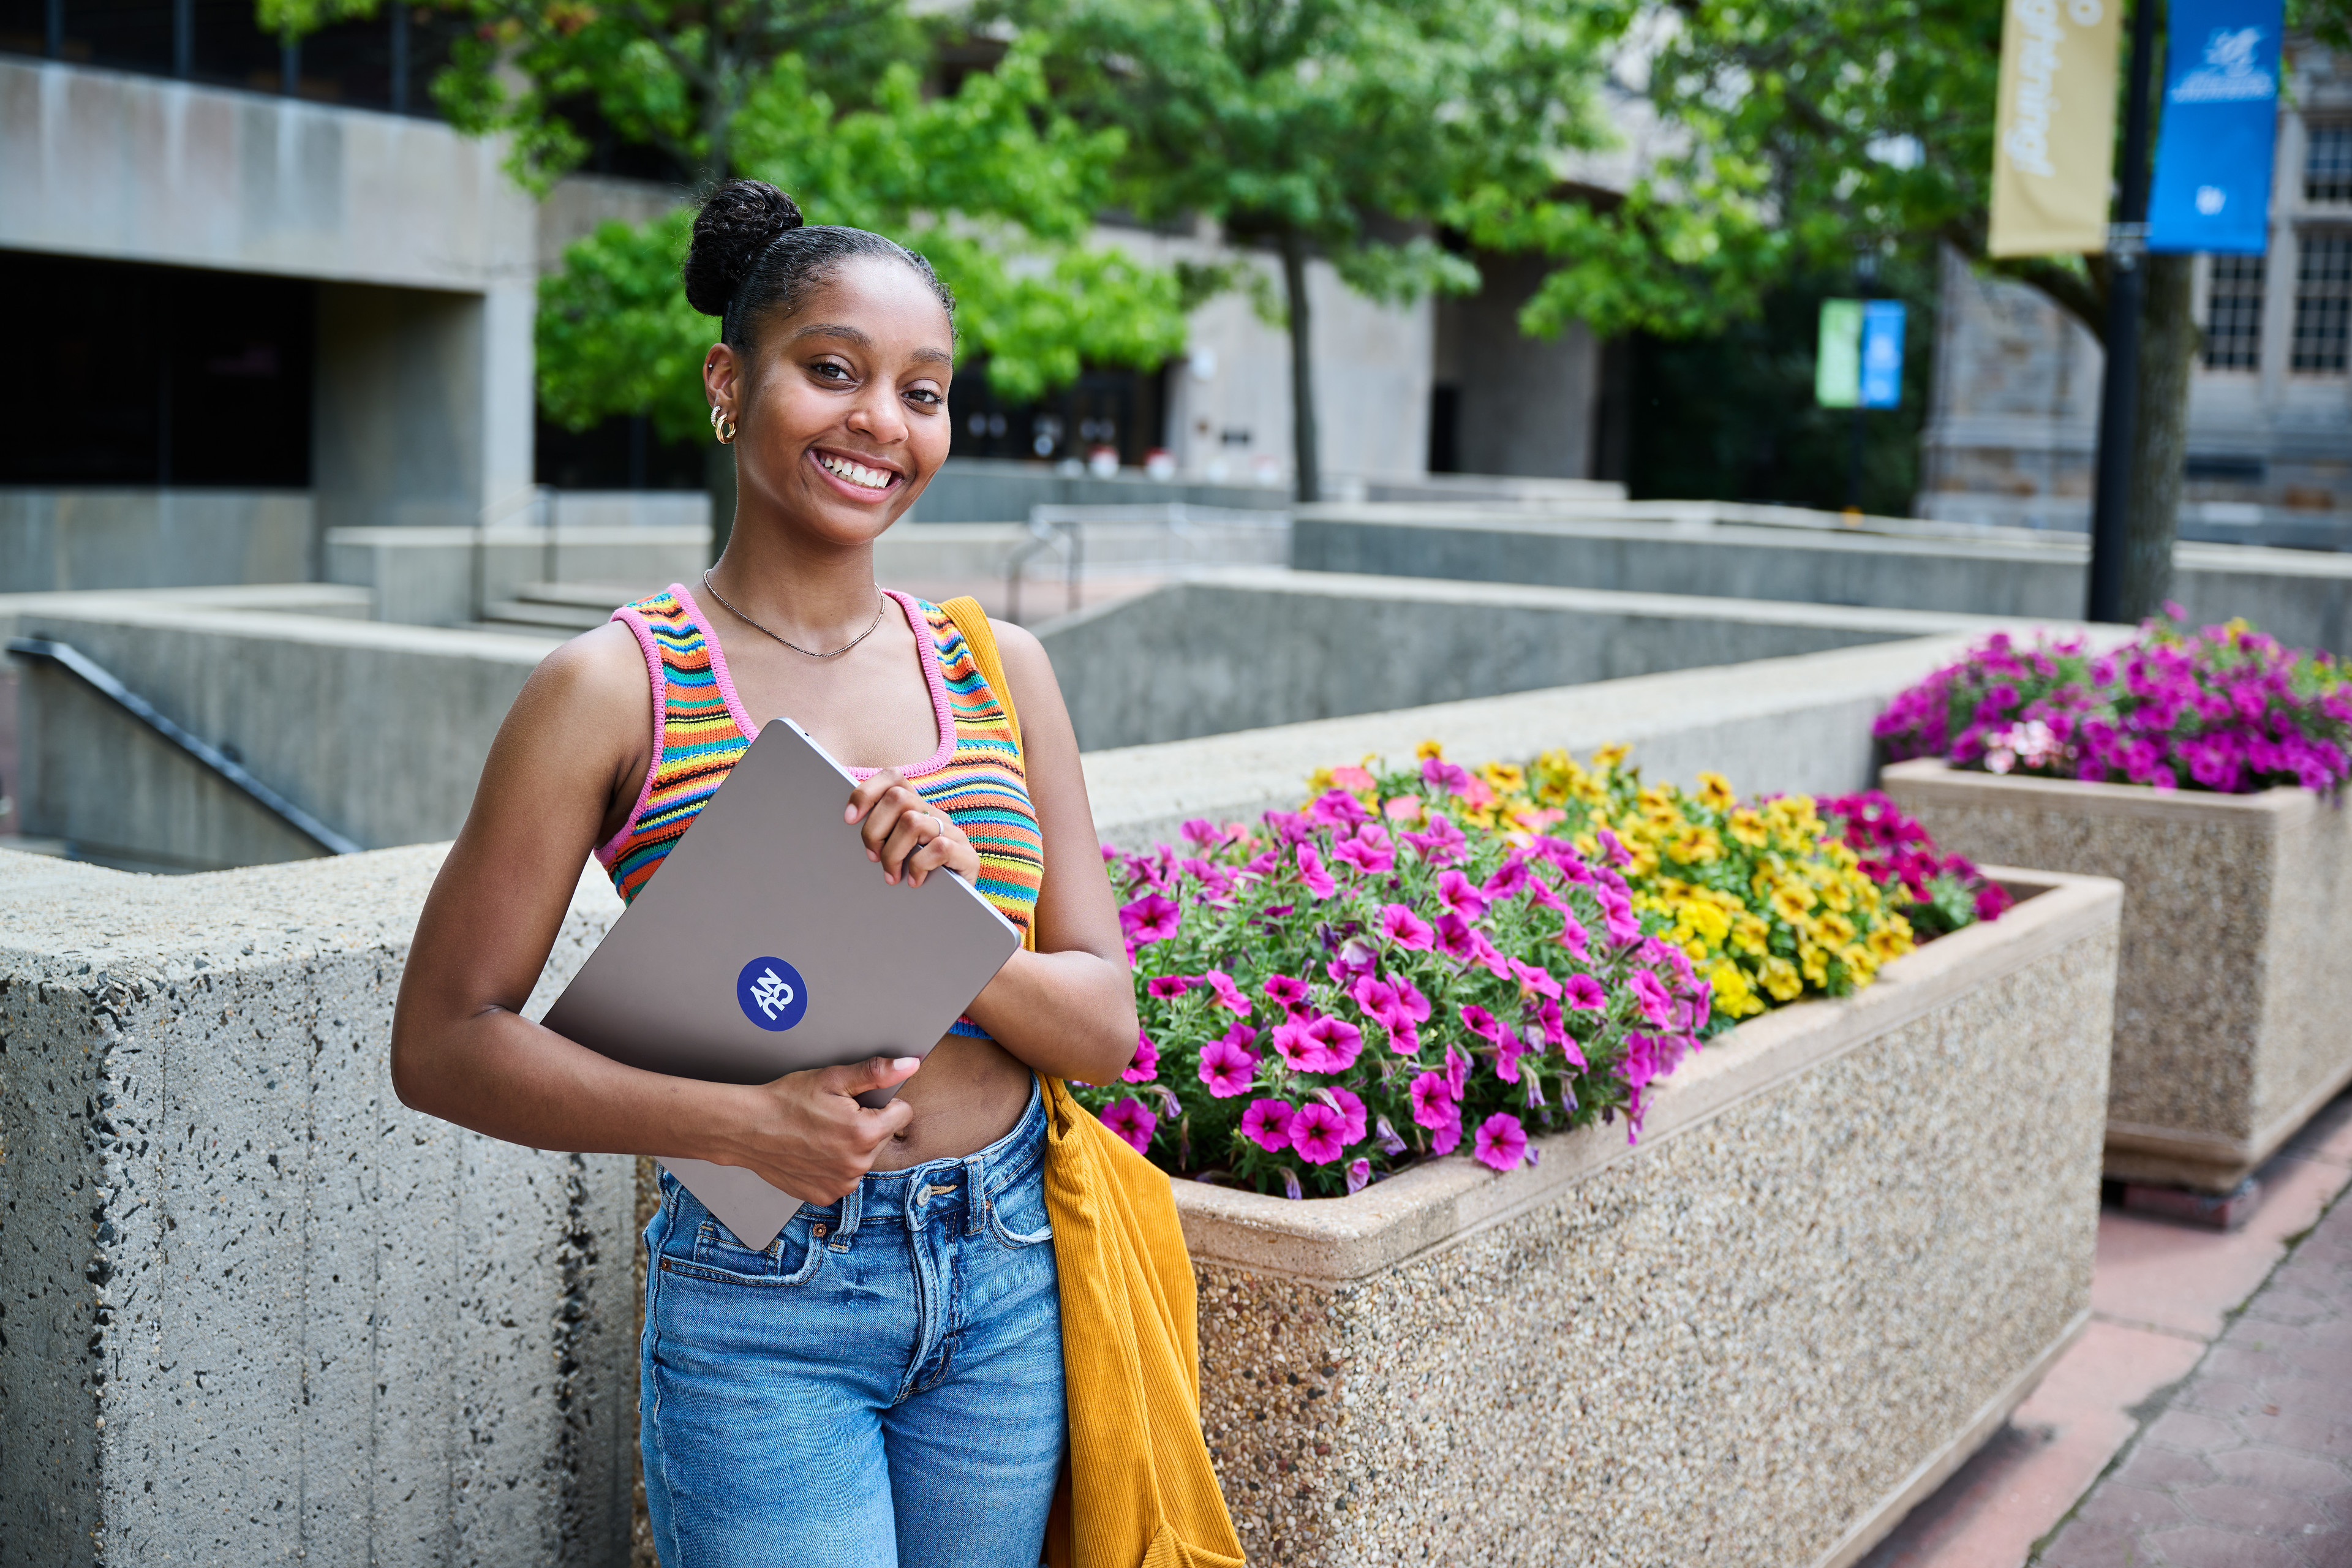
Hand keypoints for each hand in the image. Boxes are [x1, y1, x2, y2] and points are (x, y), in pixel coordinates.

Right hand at [721, 1055, 922, 1200]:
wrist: (747, 1128)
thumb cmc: (786, 1101)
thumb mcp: (833, 1078)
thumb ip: (877, 1073)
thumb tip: (910, 1065)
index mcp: (864, 1134)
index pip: (902, 1114)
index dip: (883, 1103)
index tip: (859, 1102)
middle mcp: (856, 1165)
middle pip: (882, 1137)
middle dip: (866, 1125)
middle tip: (833, 1116)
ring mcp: (840, 1184)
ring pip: (863, 1158)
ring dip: (850, 1147)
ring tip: (821, 1133)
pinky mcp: (825, 1195)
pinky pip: (843, 1177)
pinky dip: (833, 1166)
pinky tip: (814, 1151)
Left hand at [846, 769, 979, 886]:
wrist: (952, 910)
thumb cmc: (915, 881)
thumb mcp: (894, 853)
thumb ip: (880, 835)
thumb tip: (847, 821)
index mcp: (917, 809)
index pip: (894, 778)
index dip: (867, 792)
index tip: (848, 819)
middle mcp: (936, 815)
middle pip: (897, 798)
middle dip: (875, 830)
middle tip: (873, 858)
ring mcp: (953, 833)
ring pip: (913, 821)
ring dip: (893, 853)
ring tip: (891, 876)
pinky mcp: (966, 856)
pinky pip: (938, 847)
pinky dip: (919, 866)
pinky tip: (914, 882)